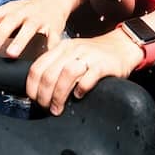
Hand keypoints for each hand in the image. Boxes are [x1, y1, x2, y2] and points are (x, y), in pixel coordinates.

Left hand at [0, 0, 68, 58]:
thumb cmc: (26, 12)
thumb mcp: (9, 17)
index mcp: (9, 9)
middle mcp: (23, 11)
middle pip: (10, 20)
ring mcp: (39, 18)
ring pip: (29, 28)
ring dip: (20, 40)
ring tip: (11, 54)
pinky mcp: (54, 26)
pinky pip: (52, 37)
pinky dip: (49, 47)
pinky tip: (44, 57)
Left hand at [26, 30, 140, 114]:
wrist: (122, 46)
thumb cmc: (94, 55)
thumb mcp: (71, 54)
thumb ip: (56, 65)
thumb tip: (38, 88)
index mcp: (60, 48)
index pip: (37, 67)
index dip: (32, 87)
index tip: (34, 100)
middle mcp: (72, 50)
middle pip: (49, 74)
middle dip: (44, 96)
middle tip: (47, 108)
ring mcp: (88, 56)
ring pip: (66, 75)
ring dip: (59, 95)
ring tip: (58, 108)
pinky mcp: (103, 64)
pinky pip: (89, 77)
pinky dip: (81, 89)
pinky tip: (79, 96)